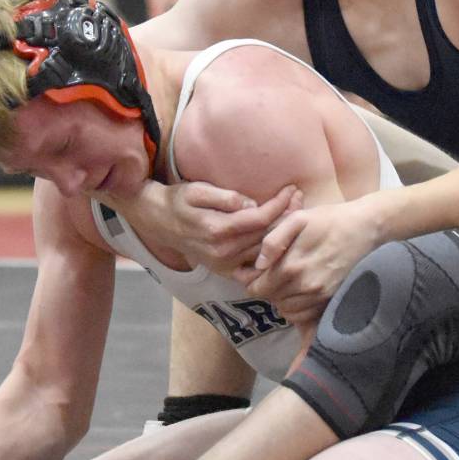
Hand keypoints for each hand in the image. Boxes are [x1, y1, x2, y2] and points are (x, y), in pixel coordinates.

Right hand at [117, 181, 302, 276]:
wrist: (158, 222)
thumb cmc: (179, 201)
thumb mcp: (197, 190)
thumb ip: (225, 197)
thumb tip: (251, 204)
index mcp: (217, 230)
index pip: (261, 219)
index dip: (280, 203)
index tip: (292, 188)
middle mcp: (223, 252)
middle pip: (267, 236)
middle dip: (288, 215)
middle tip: (300, 197)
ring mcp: (225, 265)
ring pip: (265, 251)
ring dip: (284, 233)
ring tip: (296, 212)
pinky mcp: (225, 271)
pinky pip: (256, 270)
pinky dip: (272, 259)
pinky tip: (284, 243)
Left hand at [240, 197, 383, 323]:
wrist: (366, 228)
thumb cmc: (329, 219)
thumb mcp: (297, 219)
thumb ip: (273, 241)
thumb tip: (258, 265)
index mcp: (291, 266)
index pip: (258, 288)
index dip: (251, 281)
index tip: (253, 273)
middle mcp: (304, 286)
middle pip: (271, 299)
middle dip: (266, 288)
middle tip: (269, 274)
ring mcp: (320, 295)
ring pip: (286, 309)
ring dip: (280, 298)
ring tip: (284, 282)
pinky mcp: (331, 299)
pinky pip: (305, 314)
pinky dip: (296, 307)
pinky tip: (298, 291)